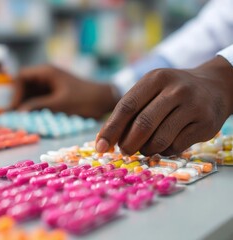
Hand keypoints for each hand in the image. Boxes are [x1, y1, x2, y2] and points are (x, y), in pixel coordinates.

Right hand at [13, 65, 118, 118]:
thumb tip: (19, 112)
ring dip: (25, 104)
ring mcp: (49, 85)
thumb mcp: (60, 104)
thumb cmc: (84, 100)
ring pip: (29, 93)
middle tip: (15, 116)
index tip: (15, 108)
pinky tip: (31, 118)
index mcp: (46, 72)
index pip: (21, 77)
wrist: (105, 101)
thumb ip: (38, 106)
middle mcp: (45, 76)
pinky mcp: (53, 94)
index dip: (16, 92)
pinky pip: (38, 99)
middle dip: (18, 99)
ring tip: (21, 119)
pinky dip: (33, 107)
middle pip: (23, 85)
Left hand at [96, 56, 232, 155]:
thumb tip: (105, 141)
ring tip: (144, 147)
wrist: (215, 87)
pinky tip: (164, 144)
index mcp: (155, 78)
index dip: (111, 129)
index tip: (100, 147)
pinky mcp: (205, 125)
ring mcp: (193, 107)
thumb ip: (130, 111)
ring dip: (146, 149)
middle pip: (142, 125)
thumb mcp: (151, 90)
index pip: (127, 107)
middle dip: (127, 144)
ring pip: (159, 140)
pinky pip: (176, 147)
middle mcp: (175, 90)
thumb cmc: (171, 92)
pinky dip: (164, 151)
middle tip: (123, 151)